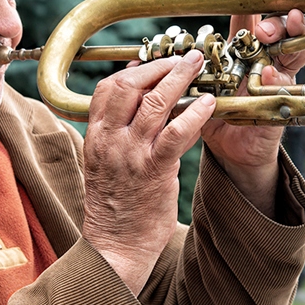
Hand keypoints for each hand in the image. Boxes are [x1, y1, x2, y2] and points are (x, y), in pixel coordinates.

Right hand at [82, 50, 214, 294]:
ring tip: (199, 65)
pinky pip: (177, 133)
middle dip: (158, 65)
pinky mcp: (154, 170)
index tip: (152, 59)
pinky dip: (194, 113)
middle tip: (182, 57)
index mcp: (95, 137)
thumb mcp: (103, 164)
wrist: (114, 247)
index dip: (132, 69)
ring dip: (179, 78)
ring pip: (155, 103)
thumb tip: (134, 107)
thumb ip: (114, 135)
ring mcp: (131, 154)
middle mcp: (109, 140)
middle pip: (129, 86)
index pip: (107, 88)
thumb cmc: (114, 207)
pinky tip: (209, 102)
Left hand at [200, 0, 304, 215]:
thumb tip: (146, 53)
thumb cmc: (212, 116)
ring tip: (277, 27)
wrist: (231, 154)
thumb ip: (179, 70)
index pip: (249, 15)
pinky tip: (270, 71)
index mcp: (243, 51)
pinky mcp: (283, 105)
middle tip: (262, 15)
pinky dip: (276, 78)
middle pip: (279, 27)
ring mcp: (279, 82)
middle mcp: (266, 60)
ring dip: (287, 36)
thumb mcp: (194, 88)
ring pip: (294, 50)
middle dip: (274, 14)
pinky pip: (284, 88)